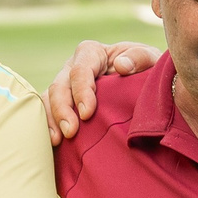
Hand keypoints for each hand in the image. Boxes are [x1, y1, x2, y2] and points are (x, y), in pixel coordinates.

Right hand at [45, 39, 159, 140]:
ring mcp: (64, 86)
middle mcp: (71, 68)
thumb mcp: (149, 58)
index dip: (81, 92)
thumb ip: (139, 58)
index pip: (80, 71)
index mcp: (91, 53)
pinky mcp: (62, 104)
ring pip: (48, 100)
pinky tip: (54, 144)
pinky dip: (48, 127)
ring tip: (57, 140)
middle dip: (62, 110)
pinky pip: (48, 113)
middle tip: (70, 132)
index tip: (87, 114)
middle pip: (59, 87)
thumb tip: (121, 65)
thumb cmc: (145, 68)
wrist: (140, 83)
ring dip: (51, 121)